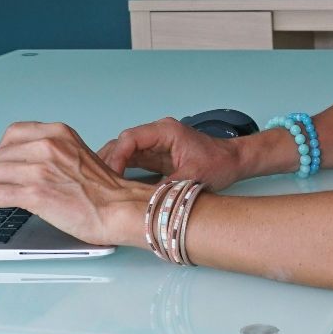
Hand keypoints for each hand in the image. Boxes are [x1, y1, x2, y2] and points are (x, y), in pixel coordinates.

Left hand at [0, 121, 151, 246]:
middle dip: (1, 172)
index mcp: (58, 133)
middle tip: (9, 183)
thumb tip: (21, 160)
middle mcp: (47, 146)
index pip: (12, 133)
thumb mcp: (76, 153)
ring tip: (3, 195)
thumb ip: (51, 150)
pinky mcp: (35, 193)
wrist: (119, 209)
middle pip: (0, 155)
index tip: (7, 161)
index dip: (6, 151)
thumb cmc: (103, 189)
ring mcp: (40, 169)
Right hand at [97, 117, 249, 190]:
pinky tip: (114, 186)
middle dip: (109, 162)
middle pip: (122, 143)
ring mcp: (155, 144)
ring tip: (102, 186)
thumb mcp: (194, 177)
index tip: (110, 175)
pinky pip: (132, 161)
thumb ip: (168, 187)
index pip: (130, 138)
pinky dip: (122, 172)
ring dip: (113, 167)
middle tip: (99, 183)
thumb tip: (147, 202)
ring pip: (124, 152)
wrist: (233, 161)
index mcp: (165, 131)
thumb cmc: (219, 162)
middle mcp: (157, 134)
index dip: (117, 156)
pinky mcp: (155, 156)